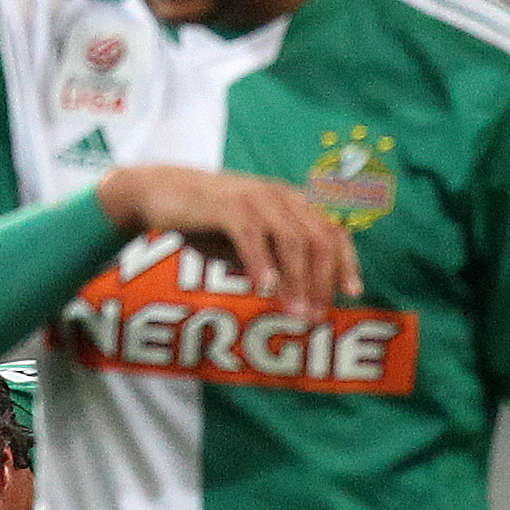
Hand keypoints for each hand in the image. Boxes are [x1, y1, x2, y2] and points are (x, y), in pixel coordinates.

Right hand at [95, 163, 361, 311]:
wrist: (158, 193)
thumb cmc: (204, 221)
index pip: (332, 231)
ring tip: (294, 312)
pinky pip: (252, 237)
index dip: (346, 263)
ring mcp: (255, 198)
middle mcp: (280, 196)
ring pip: (291, 241)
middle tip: (316, 316)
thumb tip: (296, 292)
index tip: (351, 295)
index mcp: (291, 202)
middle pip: (319, 239)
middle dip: (322, 281)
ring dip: (296, 280)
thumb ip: (271, 260)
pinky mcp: (227, 205)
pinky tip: (264, 290)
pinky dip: (262, 265)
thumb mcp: (246, 242)